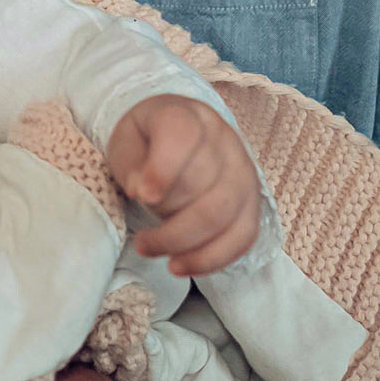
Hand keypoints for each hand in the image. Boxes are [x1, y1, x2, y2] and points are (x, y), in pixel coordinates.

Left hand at [106, 94, 262, 275]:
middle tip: (140, 238)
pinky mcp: (252, 203)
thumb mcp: (126, 142)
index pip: (183, 136)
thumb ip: (131, 163)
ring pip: (223, 215)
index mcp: (186, 115)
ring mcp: (243, 172)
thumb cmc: (146, 142)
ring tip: (151, 251)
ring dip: (184, 243)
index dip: (163, 168)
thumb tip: (144, 192)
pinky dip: (212, 258)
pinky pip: (243, 236)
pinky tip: (182, 265)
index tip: (142, 195)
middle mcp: (223, 140)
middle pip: (203, 185)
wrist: (179, 137)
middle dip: (167, 217)